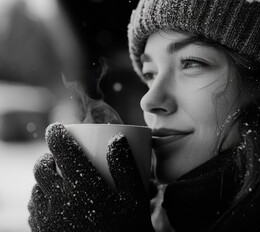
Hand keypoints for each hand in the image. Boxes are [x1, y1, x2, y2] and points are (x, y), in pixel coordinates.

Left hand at [28, 123, 152, 231]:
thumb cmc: (127, 231)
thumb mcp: (134, 198)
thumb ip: (125, 166)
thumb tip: (117, 138)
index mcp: (83, 186)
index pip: (61, 149)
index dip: (57, 133)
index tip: (59, 127)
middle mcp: (60, 200)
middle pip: (42, 168)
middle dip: (48, 157)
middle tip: (60, 158)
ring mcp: (49, 219)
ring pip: (36, 188)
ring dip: (44, 179)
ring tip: (59, 180)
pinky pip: (36, 209)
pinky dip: (42, 199)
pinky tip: (56, 203)